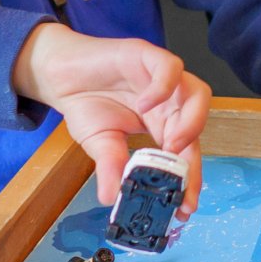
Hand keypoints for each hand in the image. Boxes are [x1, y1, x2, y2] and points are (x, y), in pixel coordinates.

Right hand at [13, 23, 208, 210]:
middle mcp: (169, 102)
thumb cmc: (86, 106)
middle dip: (194, 154)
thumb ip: (110, 166)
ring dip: (191, 121)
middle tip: (179, 176)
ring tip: (170, 143)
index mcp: (162, 124)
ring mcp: (162, 78)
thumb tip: (110, 198)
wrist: (61, 75)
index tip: (187, 206)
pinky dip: (163, 87)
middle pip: (199, 124)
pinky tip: (144, 103)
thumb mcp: (99, 144)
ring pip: (197, 93)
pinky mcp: (149, 55)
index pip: (187, 152)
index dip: (191, 178)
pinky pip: (170, 68)